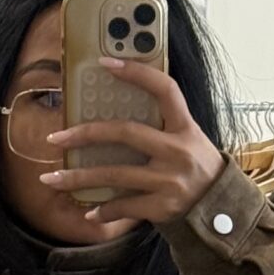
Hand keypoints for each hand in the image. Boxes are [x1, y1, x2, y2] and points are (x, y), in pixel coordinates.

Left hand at [40, 58, 224, 234]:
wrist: (222, 212)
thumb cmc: (198, 170)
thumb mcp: (190, 141)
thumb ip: (162, 127)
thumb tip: (115, 114)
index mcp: (185, 128)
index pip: (164, 90)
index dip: (136, 73)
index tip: (105, 62)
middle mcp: (178, 151)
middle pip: (125, 133)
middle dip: (85, 134)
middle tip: (55, 138)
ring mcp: (169, 181)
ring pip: (114, 175)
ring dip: (78, 178)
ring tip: (51, 179)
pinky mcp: (163, 208)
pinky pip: (124, 206)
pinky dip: (104, 210)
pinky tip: (89, 212)